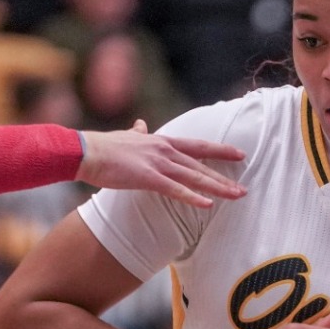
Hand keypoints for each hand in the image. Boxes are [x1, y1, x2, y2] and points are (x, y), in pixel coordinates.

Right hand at [79, 120, 247, 207]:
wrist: (85, 151)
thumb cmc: (103, 147)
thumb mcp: (126, 136)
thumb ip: (138, 132)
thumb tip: (141, 123)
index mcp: (161, 141)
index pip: (198, 145)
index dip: (220, 150)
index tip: (239, 153)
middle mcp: (164, 150)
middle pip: (202, 164)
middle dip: (224, 176)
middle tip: (244, 188)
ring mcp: (157, 163)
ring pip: (194, 176)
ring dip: (217, 187)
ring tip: (237, 196)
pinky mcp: (147, 177)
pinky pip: (175, 189)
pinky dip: (192, 197)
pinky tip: (208, 205)